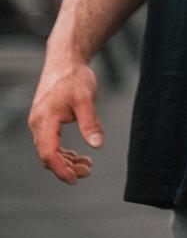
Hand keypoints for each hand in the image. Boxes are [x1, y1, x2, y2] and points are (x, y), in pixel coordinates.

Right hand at [28, 60, 103, 184]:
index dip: (61, 170)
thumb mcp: (86, 98)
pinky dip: (63, 150)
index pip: (49, 153)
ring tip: (87, 165)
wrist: (65, 58)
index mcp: (45, 119)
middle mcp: (38, 122)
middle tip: (88, 170)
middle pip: (48, 155)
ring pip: (49, 149)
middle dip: (67, 167)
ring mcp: (40, 121)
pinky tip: (77, 155)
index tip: (76, 179)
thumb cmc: (74, 76)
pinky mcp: (45, 118)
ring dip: (66, 160)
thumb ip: (90, 122)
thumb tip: (97, 145)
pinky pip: (50, 141)